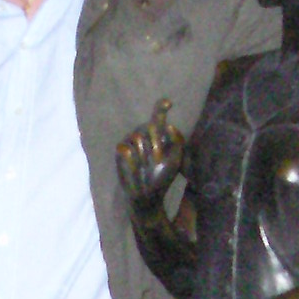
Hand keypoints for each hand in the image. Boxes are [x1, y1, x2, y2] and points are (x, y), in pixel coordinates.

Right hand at [116, 98, 184, 212]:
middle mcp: (144, 135)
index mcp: (158, 135)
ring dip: (145, 152)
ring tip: (148, 165)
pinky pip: (126, 148)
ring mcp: (131, 142)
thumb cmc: (162, 176)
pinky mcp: (121, 152)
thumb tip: (169, 126)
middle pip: (150, 125)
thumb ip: (177, 141)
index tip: (169, 103)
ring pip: (137, 136)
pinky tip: (137, 168)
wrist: (148, 194)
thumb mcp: (176, 160)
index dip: (161, 108)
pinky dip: (133, 159)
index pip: (158, 117)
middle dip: (156, 139)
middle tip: (158, 156)